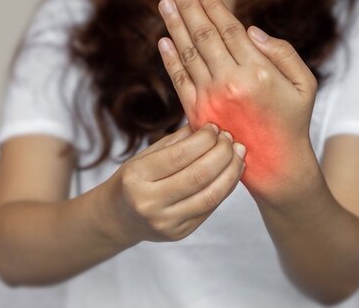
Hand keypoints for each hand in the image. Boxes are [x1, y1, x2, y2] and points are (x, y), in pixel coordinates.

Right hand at [103, 123, 245, 245]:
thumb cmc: (133, 180)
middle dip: (222, 153)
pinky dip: (225, 187)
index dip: (203, 140)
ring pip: (210, 196)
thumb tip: (208, 125)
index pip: (179, 155)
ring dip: (231, 172)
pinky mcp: (180, 233)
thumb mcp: (144, 156)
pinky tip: (231, 172)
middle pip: (198, 176)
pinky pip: (209, 208)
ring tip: (239, 154)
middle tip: (231, 139)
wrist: (119, 218)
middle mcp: (148, 202)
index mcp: (136, 177)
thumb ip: (176, 142)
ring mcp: (165, 222)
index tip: (215, 128)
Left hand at [156, 0, 318, 203]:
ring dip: (174, 26)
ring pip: (187, 53)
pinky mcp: (196, 113)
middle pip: (203, 35)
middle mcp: (229, 83)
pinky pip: (178, 79)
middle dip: (188, 7)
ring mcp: (209, 98)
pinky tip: (163, 40)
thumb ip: (282, 52)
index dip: (214, 8)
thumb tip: (250, 29)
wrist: (274, 166)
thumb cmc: (292, 121)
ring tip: (164, 3)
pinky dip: (169, 58)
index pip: (229, 30)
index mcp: (257, 72)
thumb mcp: (304, 84)